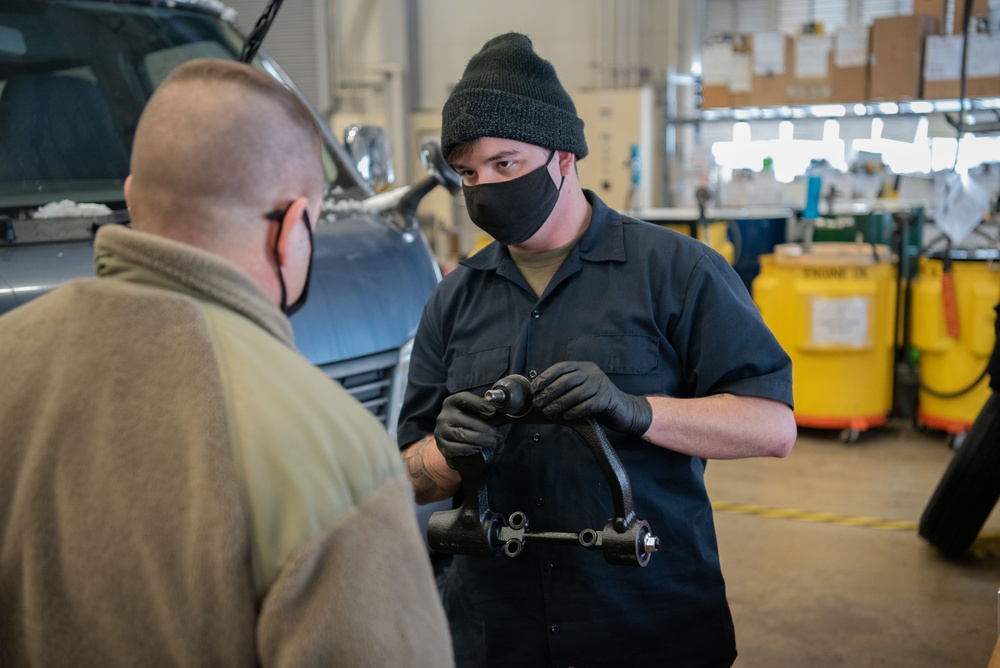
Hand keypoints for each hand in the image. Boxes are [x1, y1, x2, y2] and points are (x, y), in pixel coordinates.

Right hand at [434, 391, 503, 468]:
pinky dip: (470, 449)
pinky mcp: (441, 445)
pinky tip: (480, 448)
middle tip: (498, 435)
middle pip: (466, 421)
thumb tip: (506, 411)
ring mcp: (440, 431)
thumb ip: (487, 410)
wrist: (452, 439)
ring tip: (492, 441)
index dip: (479, 404)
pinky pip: (457, 448)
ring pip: (462, 435)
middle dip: (486, 428)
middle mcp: (444, 415)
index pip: (465, 399)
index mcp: (452, 402)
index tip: (493, 411)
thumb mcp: (475, 412)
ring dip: (481, 439)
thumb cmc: (468, 422)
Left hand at [531, 361, 651, 436]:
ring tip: (548, 412)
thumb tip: (540, 391)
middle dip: (549, 393)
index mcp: (583, 367)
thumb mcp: (581, 388)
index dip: (545, 377)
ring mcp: (600, 384)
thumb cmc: (596, 400)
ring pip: (574, 394)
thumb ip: (566, 386)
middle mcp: (592, 372)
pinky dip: (573, 412)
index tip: (534, 389)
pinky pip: (586, 405)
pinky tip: (565, 417)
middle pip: (566, 381)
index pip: (561, 367)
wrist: (623, 409)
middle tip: (538, 404)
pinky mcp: (606, 399)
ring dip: (558, 404)